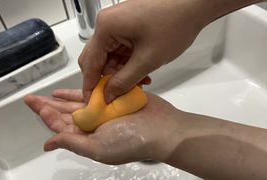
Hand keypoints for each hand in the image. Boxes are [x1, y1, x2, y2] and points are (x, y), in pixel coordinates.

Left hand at [24, 89, 181, 164]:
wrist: (162, 128)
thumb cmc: (131, 140)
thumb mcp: (98, 147)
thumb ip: (72, 142)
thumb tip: (49, 144)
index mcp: (86, 137)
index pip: (60, 126)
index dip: (46, 115)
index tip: (34, 105)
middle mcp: (92, 124)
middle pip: (64, 114)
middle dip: (47, 106)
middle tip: (30, 99)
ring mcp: (102, 110)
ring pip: (76, 103)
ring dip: (61, 99)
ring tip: (47, 95)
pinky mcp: (112, 98)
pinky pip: (93, 92)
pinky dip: (81, 90)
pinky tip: (69, 90)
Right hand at [79, 0, 203, 102]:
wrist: (193, 4)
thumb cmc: (174, 23)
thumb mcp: (147, 60)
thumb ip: (124, 81)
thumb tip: (108, 95)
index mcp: (106, 28)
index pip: (90, 64)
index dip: (90, 87)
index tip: (93, 104)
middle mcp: (106, 24)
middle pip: (96, 60)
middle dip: (107, 80)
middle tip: (117, 96)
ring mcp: (116, 24)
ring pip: (109, 57)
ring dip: (120, 73)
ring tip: (138, 82)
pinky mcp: (125, 26)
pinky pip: (119, 50)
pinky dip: (127, 63)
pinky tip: (140, 72)